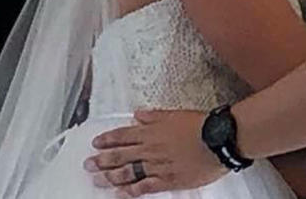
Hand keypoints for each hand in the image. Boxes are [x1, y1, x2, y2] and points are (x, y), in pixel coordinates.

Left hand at [84, 109, 225, 196]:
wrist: (217, 140)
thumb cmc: (199, 126)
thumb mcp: (175, 114)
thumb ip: (154, 116)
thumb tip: (138, 114)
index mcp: (151, 131)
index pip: (123, 135)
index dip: (107, 140)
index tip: (95, 143)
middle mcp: (150, 149)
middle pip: (120, 156)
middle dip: (101, 160)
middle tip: (88, 164)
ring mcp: (157, 166)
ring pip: (127, 173)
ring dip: (110, 176)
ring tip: (97, 179)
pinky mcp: (167, 180)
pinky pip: (144, 187)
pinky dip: (130, 191)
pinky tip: (120, 194)